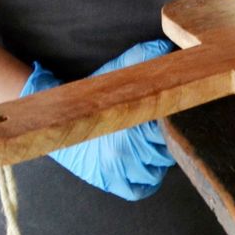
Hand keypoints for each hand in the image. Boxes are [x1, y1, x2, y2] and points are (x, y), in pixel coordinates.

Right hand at [23, 40, 178, 200]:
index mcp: (132, 121)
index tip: (176, 113)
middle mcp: (126, 150)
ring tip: (155, 144)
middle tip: (165, 128)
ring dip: (161, 159)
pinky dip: (149, 180)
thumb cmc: (95, 92)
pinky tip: (149, 165)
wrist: (57, 118)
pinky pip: (140, 189)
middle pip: (167, 150)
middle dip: (170, 139)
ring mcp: (118, 169)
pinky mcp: (109, 182)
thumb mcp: (120, 68)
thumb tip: (166, 46)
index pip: (170, 127)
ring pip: (157, 169)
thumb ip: (146, 54)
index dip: (177, 120)